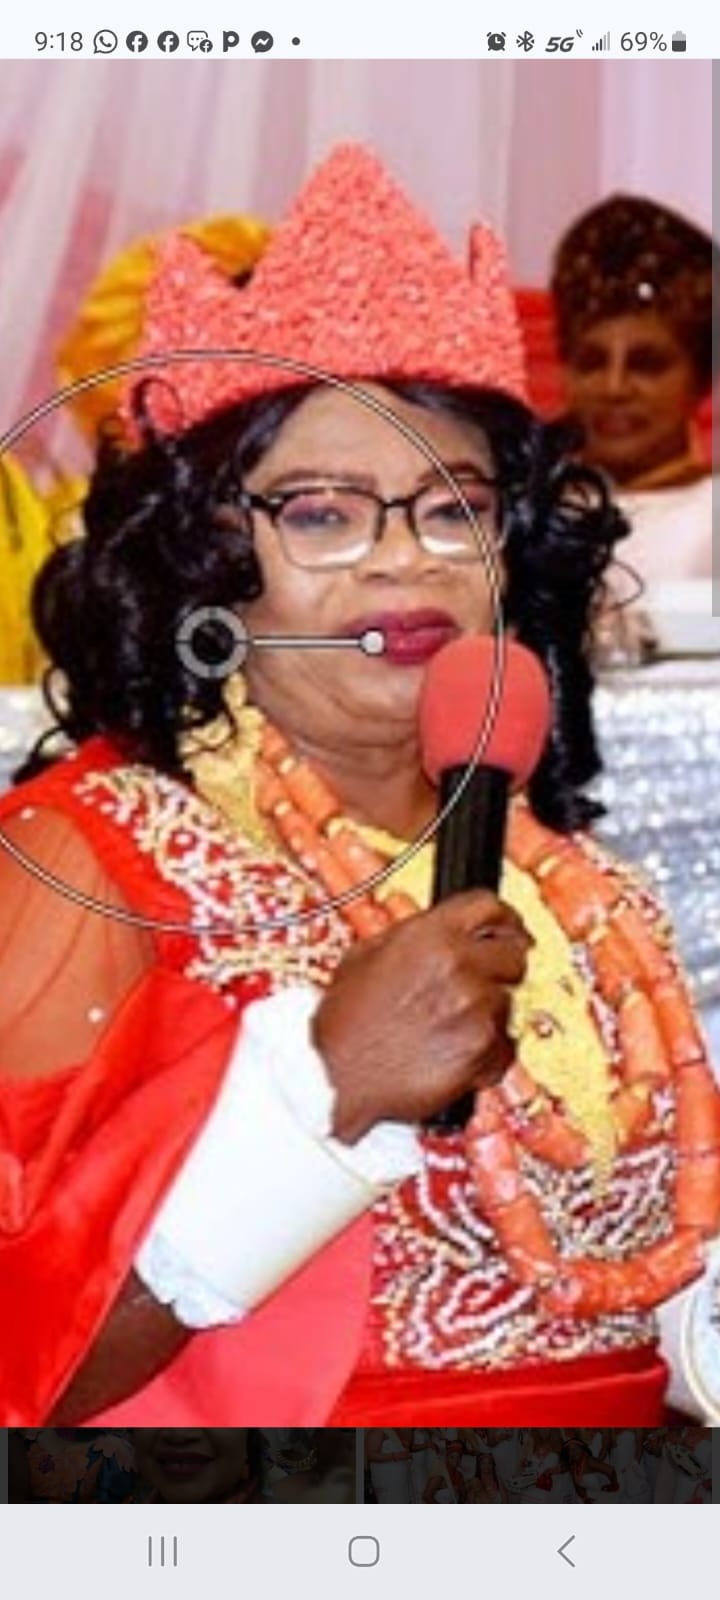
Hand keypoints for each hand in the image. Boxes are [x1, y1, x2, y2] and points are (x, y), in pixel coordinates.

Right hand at [313, 890, 530, 1142]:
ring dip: (487, 1017)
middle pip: (513, 954)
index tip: (511, 929)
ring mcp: (475, 1008)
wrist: (333, 1078)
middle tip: (477, 987)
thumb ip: (413, 937)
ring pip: (508, 1004)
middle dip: (500, 970)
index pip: (489, 907)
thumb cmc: (343, 1023)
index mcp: (430, 935)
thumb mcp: (365, 956)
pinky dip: (486, 1056)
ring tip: (446, 1030)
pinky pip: (504, 1048)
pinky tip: (452, 1056)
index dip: (505, 918)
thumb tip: (442, 933)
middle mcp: (458, 965)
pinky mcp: (482, 1049)